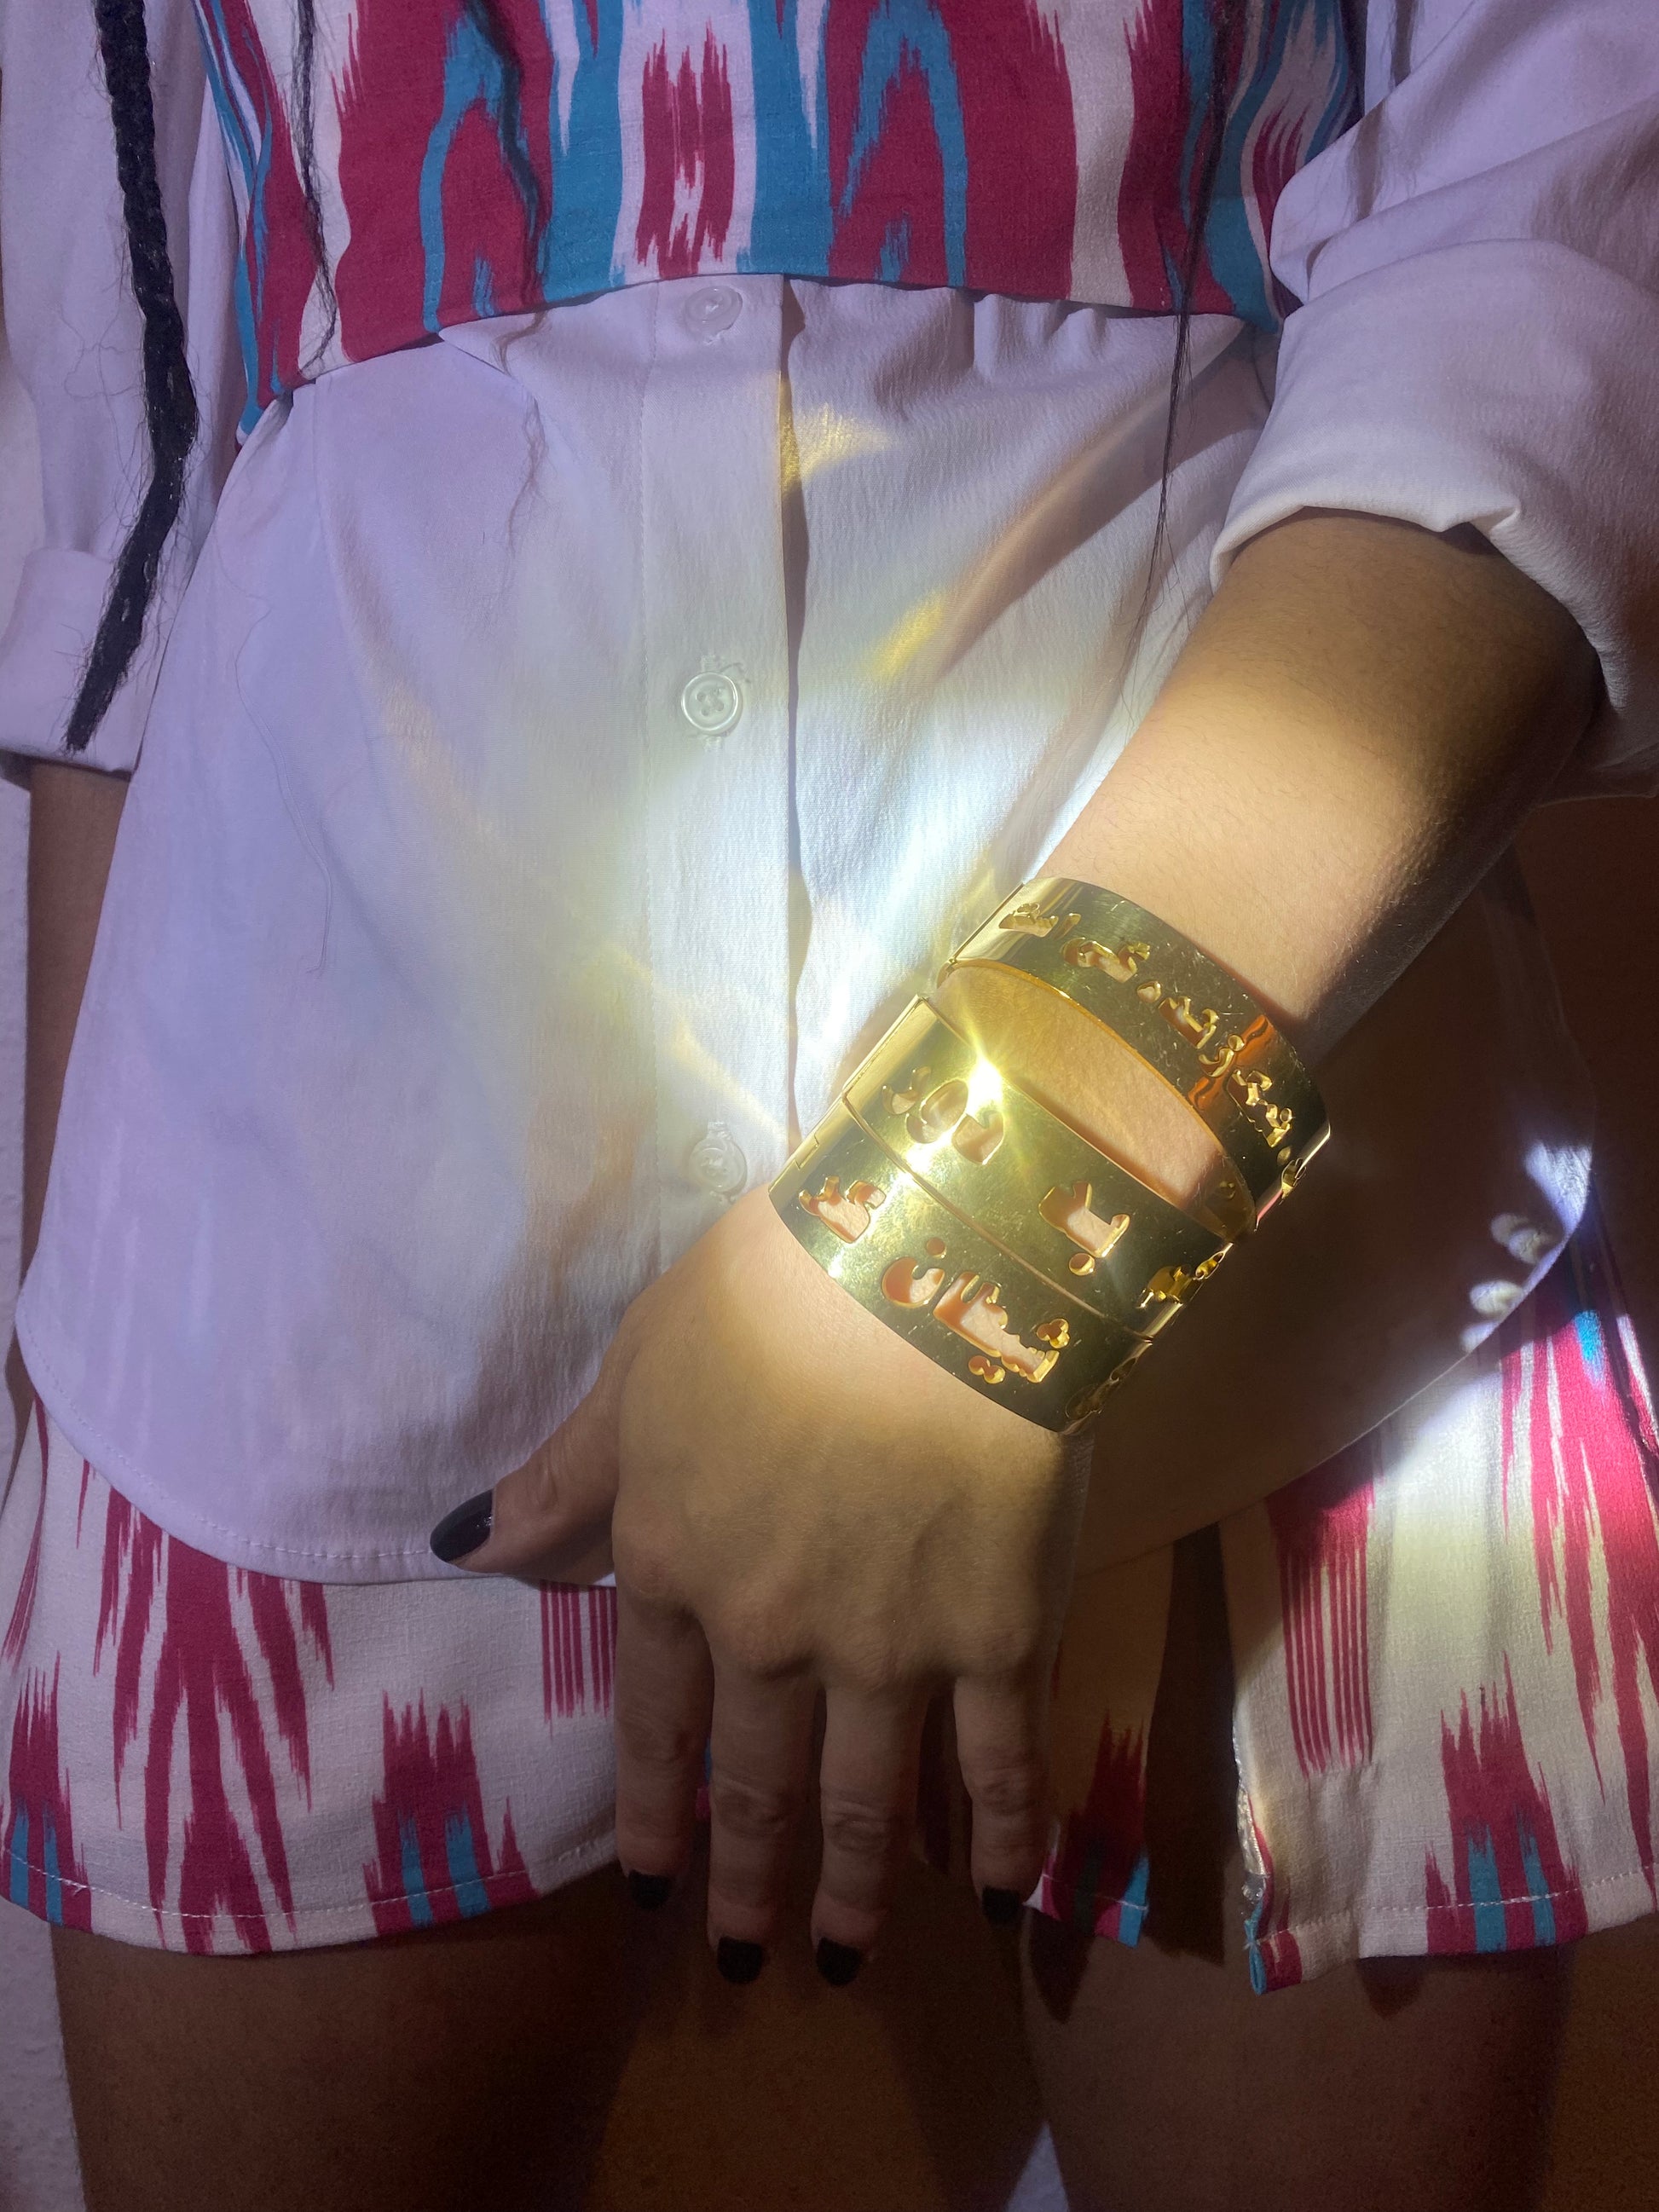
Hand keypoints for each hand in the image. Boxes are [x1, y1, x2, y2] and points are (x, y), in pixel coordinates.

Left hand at [431, 1184, 1088, 1975]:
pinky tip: (997, 1897)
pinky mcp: (997, 1639)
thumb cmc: (765, 1298)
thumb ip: (564, 1479)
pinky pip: (999, 1761)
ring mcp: (886, 1654)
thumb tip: (465, 1549)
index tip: (646, 1886)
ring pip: (863, 1799)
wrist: (921, 1277)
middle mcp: (769, 1638)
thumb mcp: (636, 1371)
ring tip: (839, 1961)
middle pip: (755, 1779)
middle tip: (744, 1959)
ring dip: (849, 1891)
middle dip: (745, 1876)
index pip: (653, 1716)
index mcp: (675, 1566)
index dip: (651, 1806)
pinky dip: (1000, 1837)